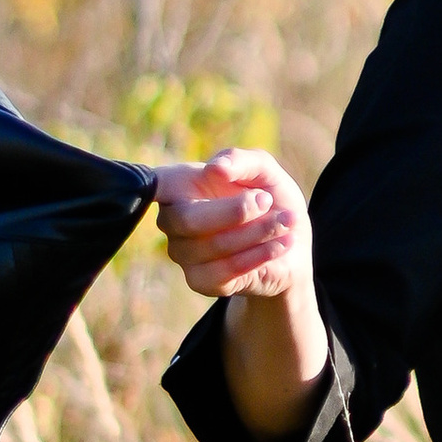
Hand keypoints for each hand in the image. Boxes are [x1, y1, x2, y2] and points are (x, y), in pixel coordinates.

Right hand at [154, 147, 312, 303]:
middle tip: (268, 200)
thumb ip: (242, 161)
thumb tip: (215, 170)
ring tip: (286, 222)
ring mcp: (182, 252)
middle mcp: (172, 219)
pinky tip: (281, 244)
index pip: (152, 184)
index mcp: (179, 185)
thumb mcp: (264, 171)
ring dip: (257, 233)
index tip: (179, 182)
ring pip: (212, 246)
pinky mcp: (199, 280)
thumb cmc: (269, 199)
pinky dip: (259, 256)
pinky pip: (225, 271)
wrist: (291, 242)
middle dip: (235, 211)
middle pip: (187, 219)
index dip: (150, 185)